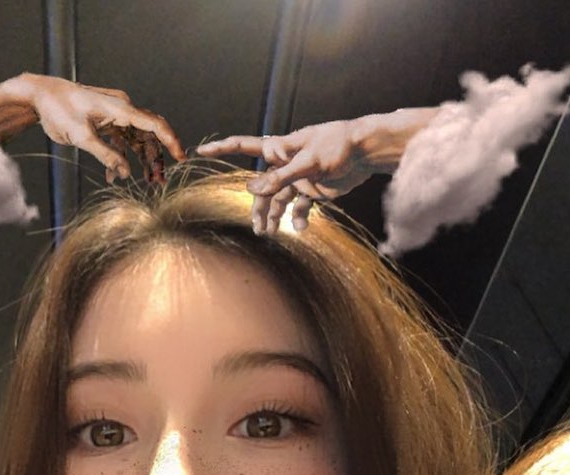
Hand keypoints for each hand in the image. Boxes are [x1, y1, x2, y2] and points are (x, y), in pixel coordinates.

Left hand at [0, 73, 185, 183]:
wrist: (40, 95)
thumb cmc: (58, 110)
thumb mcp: (81, 137)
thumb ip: (105, 155)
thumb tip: (125, 173)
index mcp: (120, 108)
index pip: (154, 124)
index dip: (170, 142)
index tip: (181, 158)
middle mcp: (122, 108)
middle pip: (148, 135)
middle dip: (155, 159)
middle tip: (158, 182)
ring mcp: (115, 114)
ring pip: (137, 139)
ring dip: (140, 160)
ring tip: (145, 181)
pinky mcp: (106, 121)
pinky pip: (121, 140)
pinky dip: (121, 157)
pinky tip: (113, 175)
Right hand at [197, 109, 438, 233]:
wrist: (367, 153)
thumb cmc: (338, 146)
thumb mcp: (308, 161)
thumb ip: (281, 176)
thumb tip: (252, 187)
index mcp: (281, 148)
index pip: (246, 146)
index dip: (224, 148)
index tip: (202, 150)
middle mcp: (286, 164)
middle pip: (262, 187)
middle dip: (258, 206)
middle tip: (258, 228)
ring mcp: (299, 179)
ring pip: (278, 201)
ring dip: (273, 217)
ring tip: (269, 234)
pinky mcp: (313, 192)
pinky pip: (298, 208)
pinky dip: (297, 220)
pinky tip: (299, 230)